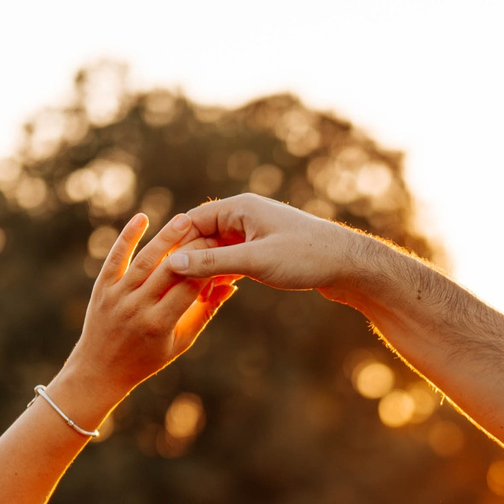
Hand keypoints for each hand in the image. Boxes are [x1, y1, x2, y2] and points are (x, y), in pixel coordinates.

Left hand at [48, 212, 236, 417]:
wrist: (101, 369)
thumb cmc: (148, 359)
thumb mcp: (181, 342)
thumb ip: (205, 313)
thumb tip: (230, 286)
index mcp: (160, 324)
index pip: (190, 287)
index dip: (208, 267)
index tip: (223, 251)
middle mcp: (138, 308)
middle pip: (169, 270)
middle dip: (191, 248)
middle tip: (209, 229)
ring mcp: (117, 296)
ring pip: (144, 260)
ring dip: (164, 237)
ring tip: (184, 219)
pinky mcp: (102, 287)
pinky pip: (115, 257)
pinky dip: (127, 237)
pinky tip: (142, 218)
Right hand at [166, 195, 382, 296]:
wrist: (348, 264)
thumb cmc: (306, 257)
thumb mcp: (255, 261)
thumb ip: (213, 263)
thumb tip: (173, 264)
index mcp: (240, 207)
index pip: (192, 221)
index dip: (173, 244)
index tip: (155, 268)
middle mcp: (245, 215)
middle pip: (203, 236)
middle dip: (188, 260)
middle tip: (167, 288)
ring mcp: (256, 232)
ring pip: (218, 250)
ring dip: (205, 270)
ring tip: (187, 295)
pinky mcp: (266, 249)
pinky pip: (234, 259)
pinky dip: (223, 273)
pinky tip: (213, 293)